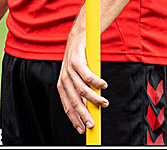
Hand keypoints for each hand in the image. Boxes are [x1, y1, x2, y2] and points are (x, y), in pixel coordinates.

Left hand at [57, 9, 107, 133]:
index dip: (74, 119)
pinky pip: (87, 75)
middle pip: (74, 101)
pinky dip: (96, 82)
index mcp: (62, 85)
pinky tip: (104, 86)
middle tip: (93, 123)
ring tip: (104, 103)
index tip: (82, 129)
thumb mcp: (79, 77)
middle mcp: (63, 78)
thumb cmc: (81, 59)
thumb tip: (91, 109)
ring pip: (82, 89)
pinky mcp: (77, 60)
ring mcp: (69, 69)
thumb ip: (82, 91)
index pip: (67, 106)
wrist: (79, 36)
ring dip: (94, 98)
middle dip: (84, 114)